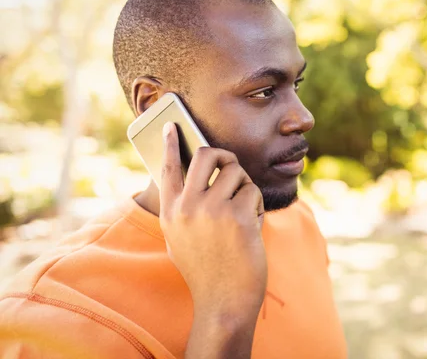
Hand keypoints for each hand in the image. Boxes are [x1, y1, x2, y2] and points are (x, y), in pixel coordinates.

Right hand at [159, 121, 266, 326]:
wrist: (223, 301)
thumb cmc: (206, 270)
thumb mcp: (181, 238)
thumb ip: (184, 209)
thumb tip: (194, 176)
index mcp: (171, 212)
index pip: (169, 167)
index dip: (171, 143)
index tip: (173, 126)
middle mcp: (187, 206)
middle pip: (207, 155)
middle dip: (224, 156)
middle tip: (231, 166)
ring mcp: (211, 210)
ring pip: (236, 172)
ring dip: (245, 188)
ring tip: (243, 211)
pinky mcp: (237, 216)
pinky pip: (252, 191)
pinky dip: (255, 205)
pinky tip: (251, 226)